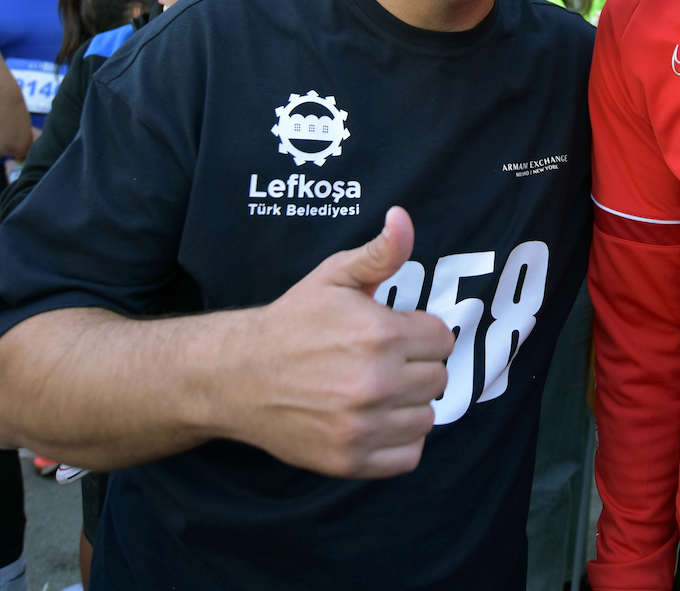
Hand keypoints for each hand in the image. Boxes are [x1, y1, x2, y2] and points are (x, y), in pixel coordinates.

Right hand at [231, 207, 454, 478]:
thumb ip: (380, 252)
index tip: (394, 335)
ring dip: (409, 405)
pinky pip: (409, 456)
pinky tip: (374, 420)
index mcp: (379, 334)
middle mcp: (376, 383)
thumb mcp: (334, 277)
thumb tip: (403, 218)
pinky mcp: (351, 460)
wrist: (236, 375)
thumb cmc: (292, 323)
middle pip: (438, 378)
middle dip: (416, 367)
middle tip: (382, 362)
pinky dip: (399, 442)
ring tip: (377, 390)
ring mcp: (363, 426)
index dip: (420, 333)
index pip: (442, 338)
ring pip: (427, 417)